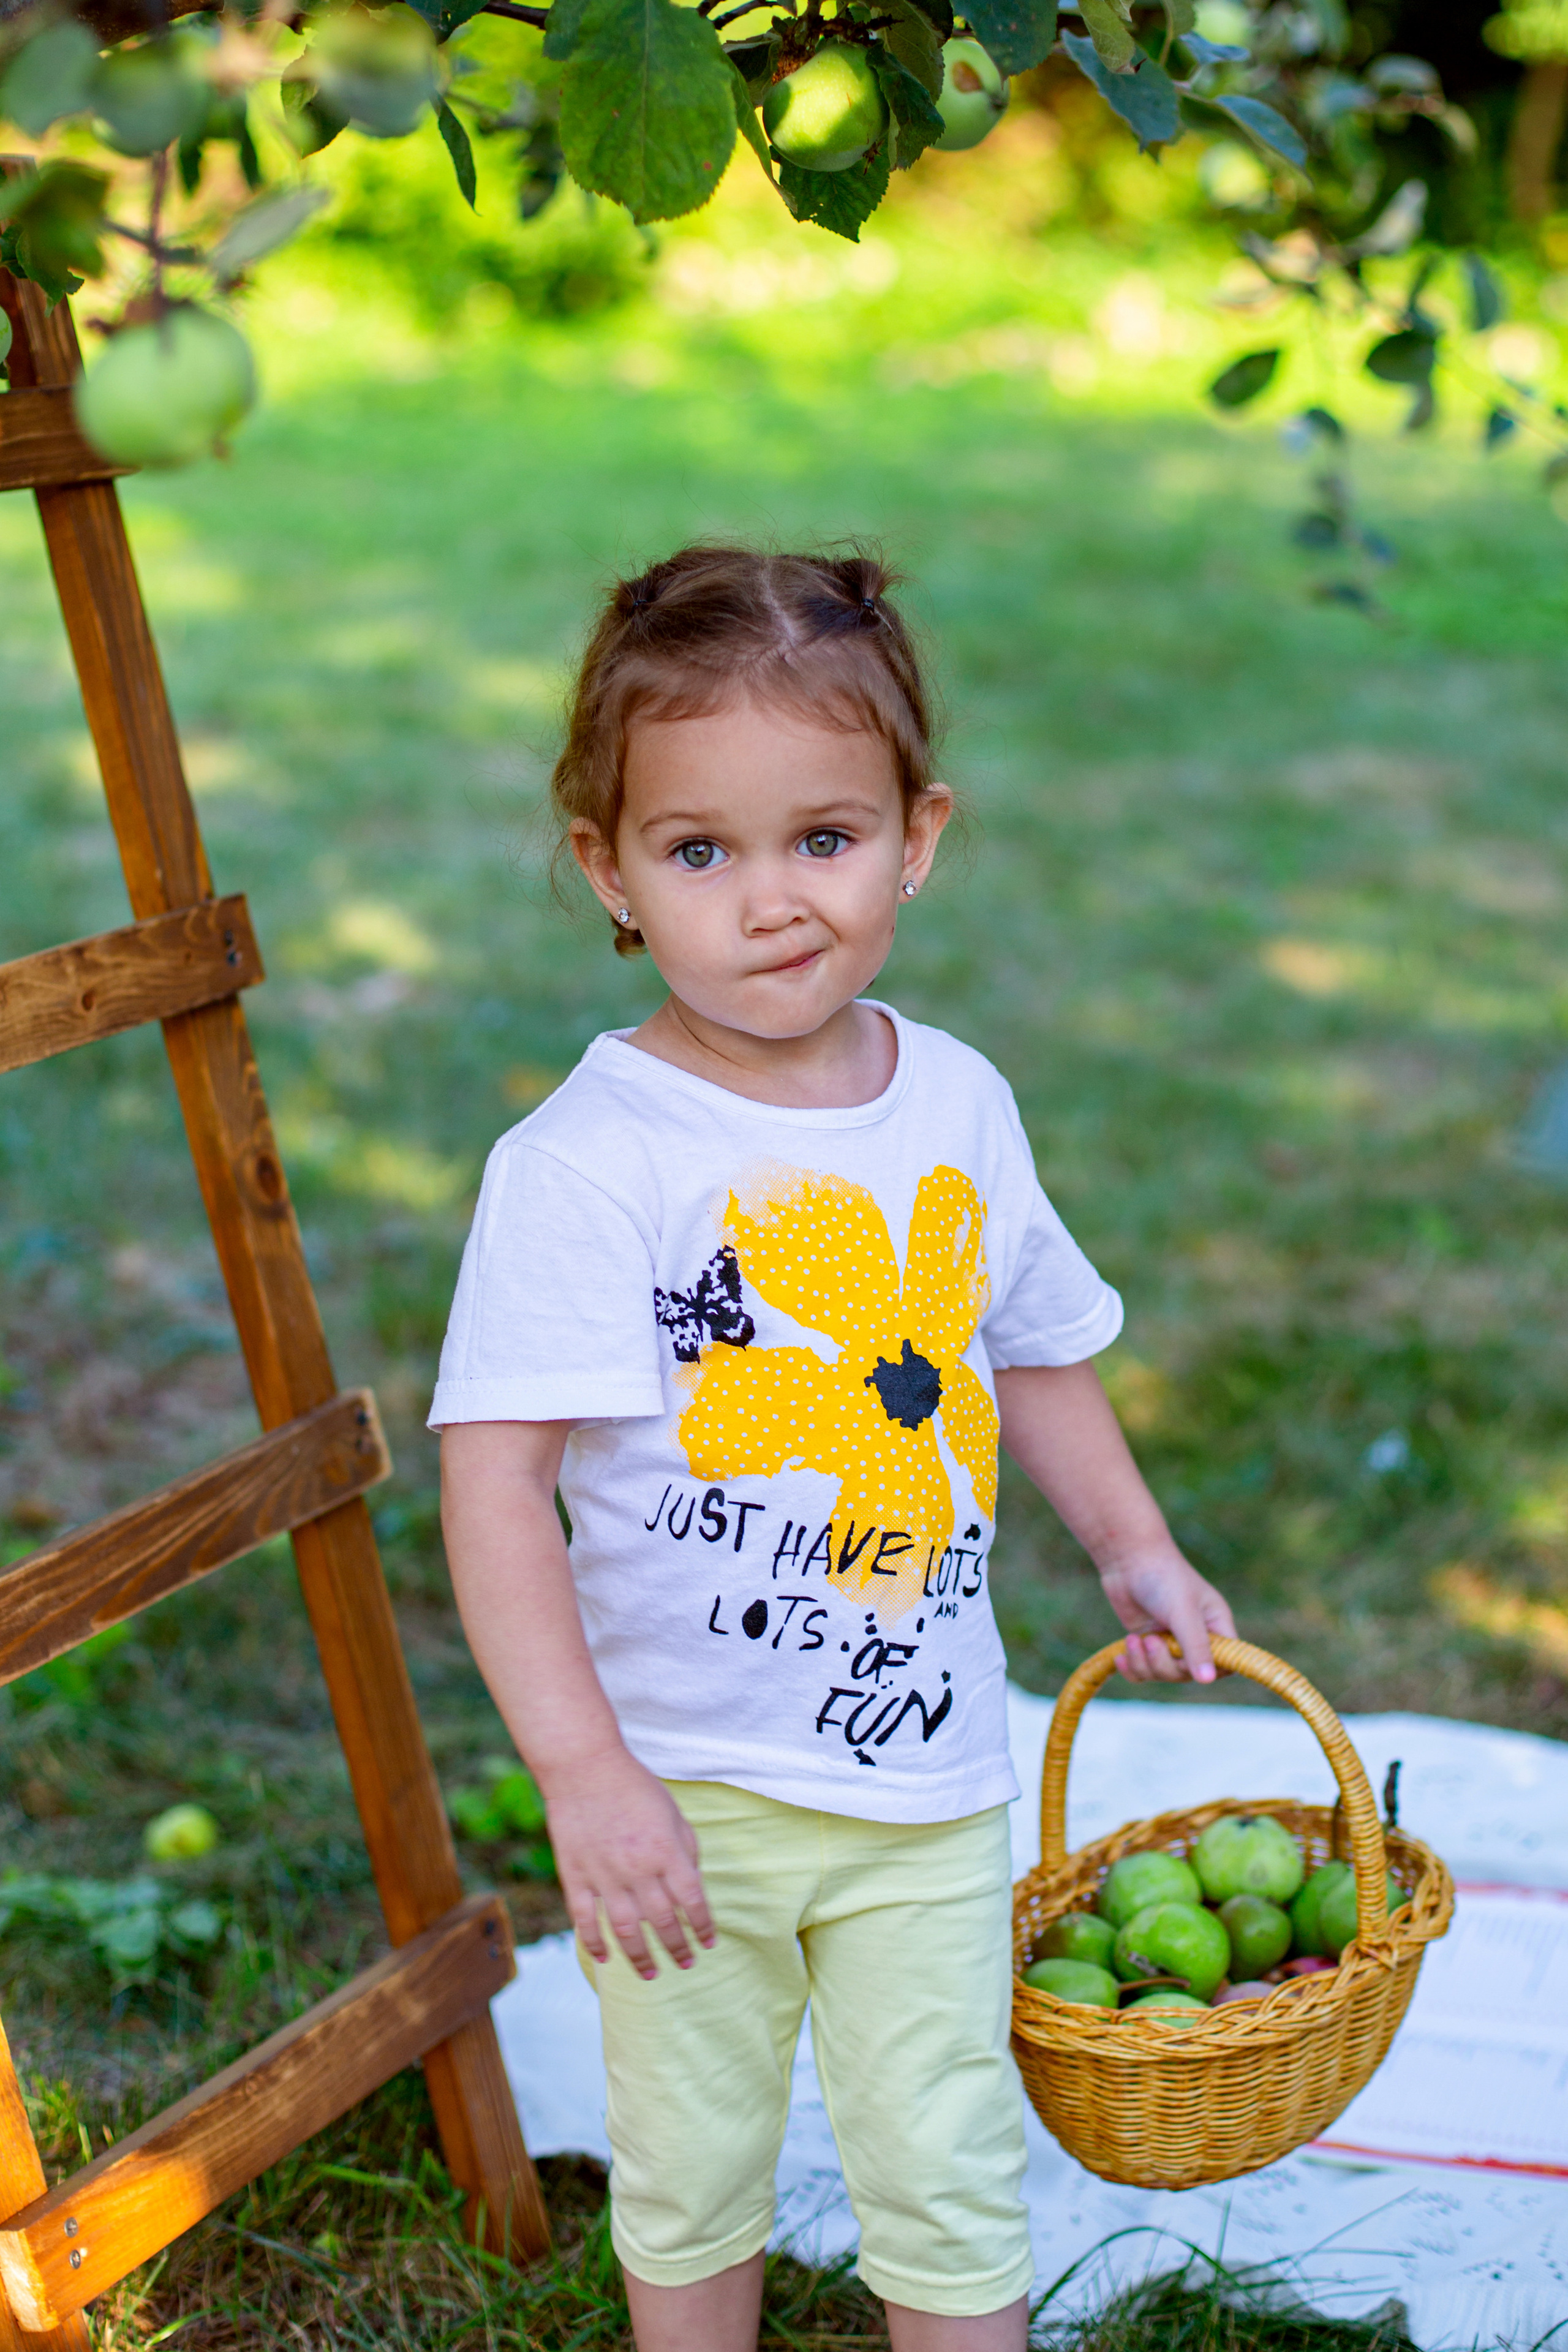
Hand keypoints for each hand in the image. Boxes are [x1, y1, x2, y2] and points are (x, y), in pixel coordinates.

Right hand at [542, 1746, 715, 1980]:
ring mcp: (604, 1876)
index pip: (692, 1901)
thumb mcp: (674, 1813)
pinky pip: (584, 1919)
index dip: (703, 1926)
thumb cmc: (635, 1786)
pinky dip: (593, 1942)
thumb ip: (686, 1850)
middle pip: (663, 1922)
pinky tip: (604, 1958)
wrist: (585, 1766)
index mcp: (666, 1852)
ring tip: (651, 1975)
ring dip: (641, 1957)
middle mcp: (638, 1870)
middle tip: (686, 1965)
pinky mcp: (575, 1875)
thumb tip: (691, 1886)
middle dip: (677, 1948)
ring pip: (625, 1930)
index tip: (709, 1943)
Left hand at [1098, 1548, 1236, 1685]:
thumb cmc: (1163, 1577)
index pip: (1226, 1663)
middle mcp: (1195, 1636)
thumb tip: (1207, 1680)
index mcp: (1215, 1625)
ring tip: (1133, 1640)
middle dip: (1164, 1664)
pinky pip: (1143, 1671)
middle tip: (1150, 1640)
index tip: (1187, 1664)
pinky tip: (1120, 1657)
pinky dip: (1132, 1668)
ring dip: (1144, 1663)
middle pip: (1187, 1674)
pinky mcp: (1147, 1642)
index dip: (1210, 1671)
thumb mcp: (1182, 1612)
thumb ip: (1195, 1646)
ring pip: (1162, 1674)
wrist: (1127, 1559)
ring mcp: (1170, 1640)